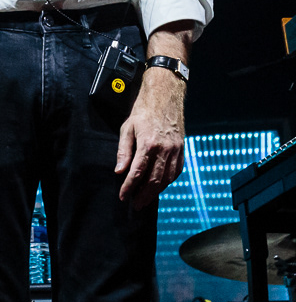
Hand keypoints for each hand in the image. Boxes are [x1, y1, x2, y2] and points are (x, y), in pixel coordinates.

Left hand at [116, 23, 190, 207]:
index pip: (137, 173)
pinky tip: (160, 185)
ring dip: (157, 191)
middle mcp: (165, 150)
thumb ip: (124, 151)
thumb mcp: (127, 128)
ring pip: (167, 178)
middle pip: (155, 180)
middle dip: (144, 195)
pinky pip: (176, 171)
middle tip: (135, 205)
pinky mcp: (182, 149)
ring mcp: (176, 150)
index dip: (129, 187)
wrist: (165, 97)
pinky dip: (168, 181)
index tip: (123, 197)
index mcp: (149, 145)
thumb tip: (119, 171)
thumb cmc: (143, 111)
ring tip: (146, 199)